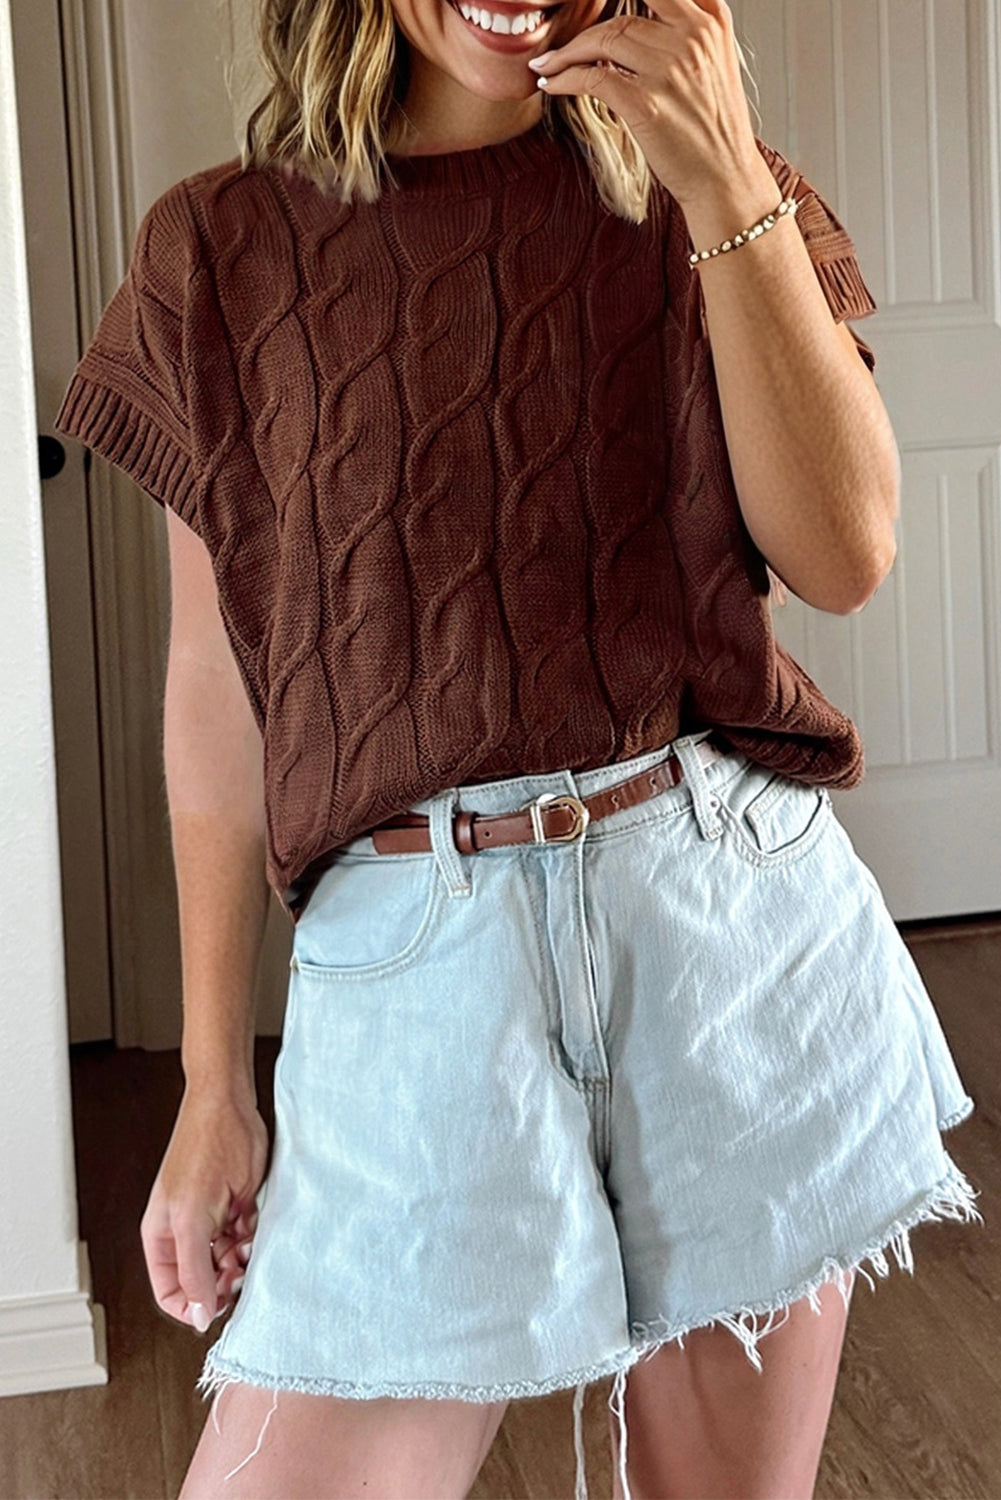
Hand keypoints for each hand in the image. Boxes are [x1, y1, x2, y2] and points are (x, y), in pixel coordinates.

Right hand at [140, 1085, 269, 1333]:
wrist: (232, 1105)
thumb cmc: (206, 1146)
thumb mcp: (194, 1219)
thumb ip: (193, 1270)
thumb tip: (196, 1315)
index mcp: (162, 1236)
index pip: (171, 1293)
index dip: (194, 1305)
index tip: (218, 1304)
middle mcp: (184, 1230)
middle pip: (202, 1279)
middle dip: (222, 1281)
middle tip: (238, 1272)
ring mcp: (211, 1218)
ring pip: (226, 1261)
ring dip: (239, 1260)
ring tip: (246, 1243)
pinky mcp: (235, 1206)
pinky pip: (244, 1240)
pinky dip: (251, 1240)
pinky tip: (252, 1226)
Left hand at [529, 0, 760, 206]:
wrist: (725, 178)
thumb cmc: (716, 127)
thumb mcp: (720, 61)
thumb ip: (692, 28)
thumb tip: (653, 14)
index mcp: (710, 23)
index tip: (593, 5)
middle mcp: (692, 39)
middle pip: (623, 16)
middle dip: (585, 30)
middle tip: (563, 43)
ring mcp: (668, 71)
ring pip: (603, 40)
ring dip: (567, 53)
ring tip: (549, 65)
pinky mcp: (646, 104)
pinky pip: (592, 77)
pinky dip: (565, 78)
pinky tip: (553, 84)